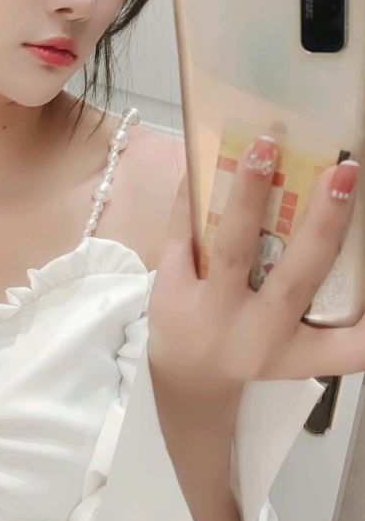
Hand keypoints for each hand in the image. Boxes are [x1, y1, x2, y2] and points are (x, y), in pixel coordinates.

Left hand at [147, 136, 363, 387]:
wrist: (186, 374)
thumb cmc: (255, 343)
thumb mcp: (296, 342)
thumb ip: (327, 304)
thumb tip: (342, 219)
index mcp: (298, 352)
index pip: (350, 348)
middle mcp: (258, 335)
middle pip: (296, 279)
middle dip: (323, 225)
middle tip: (344, 173)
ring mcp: (212, 312)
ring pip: (232, 249)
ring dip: (249, 196)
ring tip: (265, 146)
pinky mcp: (172, 289)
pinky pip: (181, 233)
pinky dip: (193, 195)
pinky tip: (206, 155)